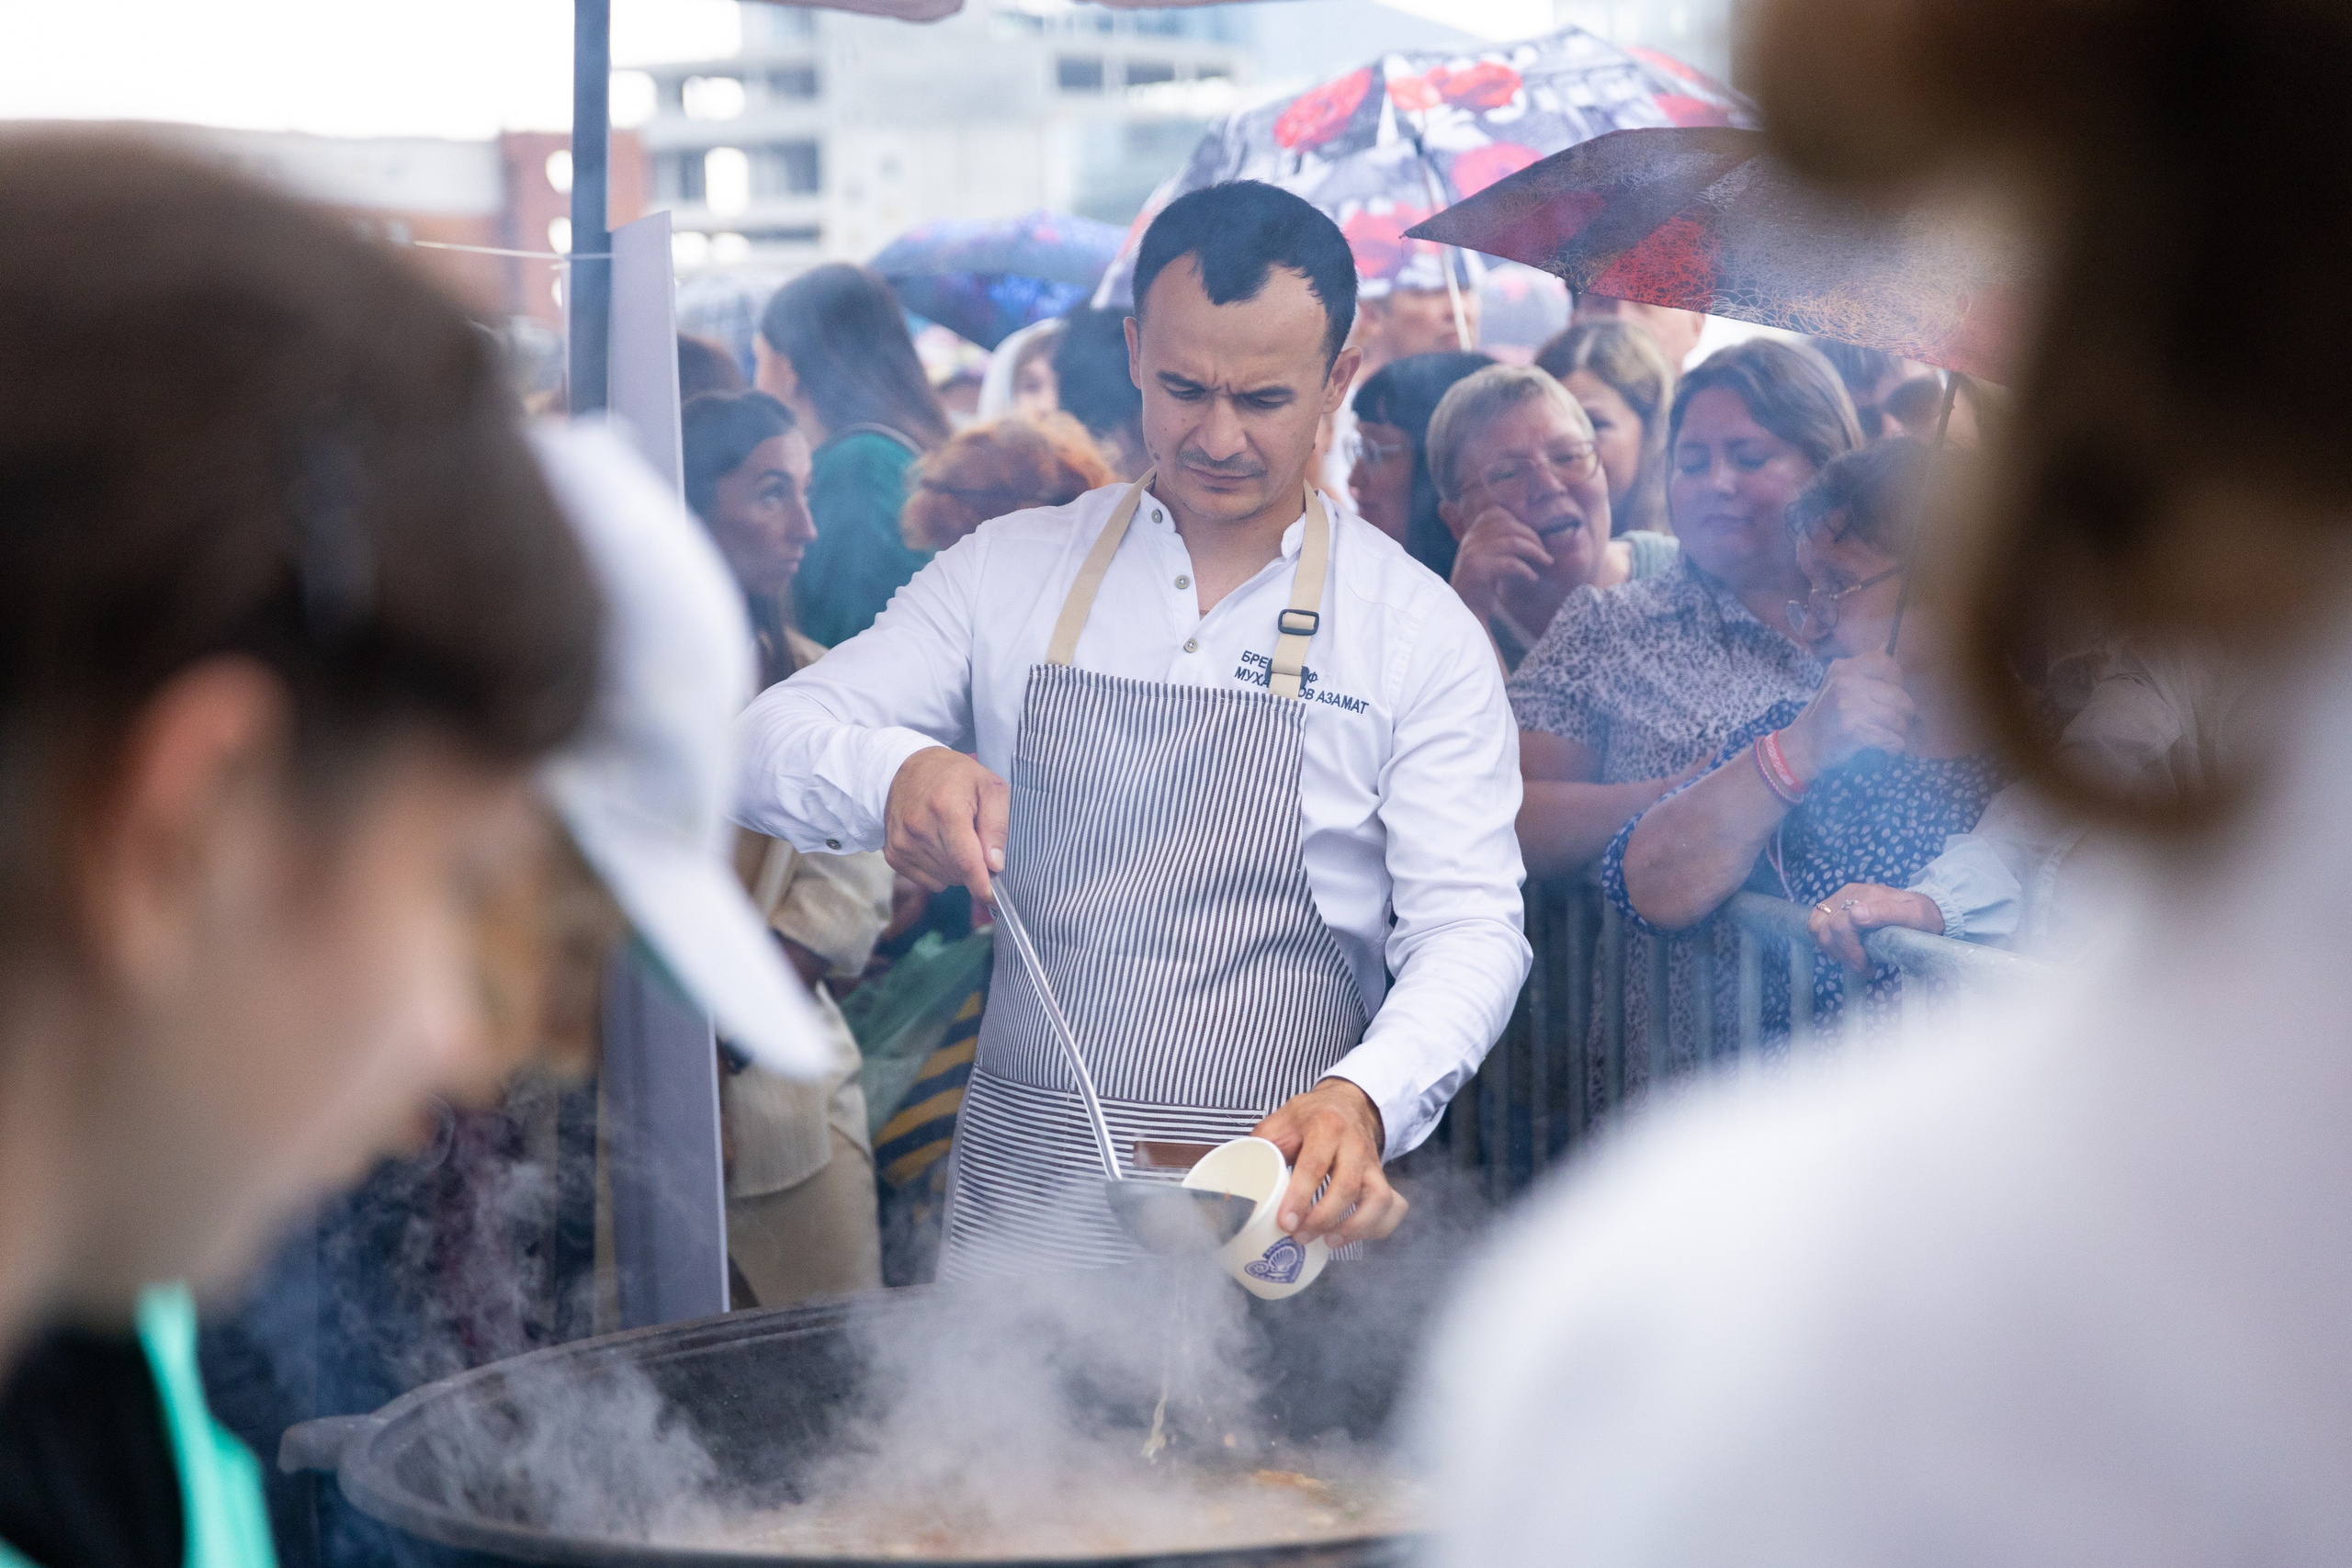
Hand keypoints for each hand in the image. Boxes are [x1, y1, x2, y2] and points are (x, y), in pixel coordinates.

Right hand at [883, 747, 1008, 910]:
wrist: (908, 767)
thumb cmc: (956, 777)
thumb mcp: (990, 787)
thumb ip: (997, 826)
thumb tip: (995, 865)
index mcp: (946, 808)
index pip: (966, 860)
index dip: (981, 885)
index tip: (993, 900)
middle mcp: (918, 827)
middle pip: (957, 872)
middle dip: (974, 866)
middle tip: (975, 840)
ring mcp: (902, 842)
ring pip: (943, 879)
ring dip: (956, 868)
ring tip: (954, 837)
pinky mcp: (893, 853)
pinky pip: (927, 881)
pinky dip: (939, 870)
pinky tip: (938, 844)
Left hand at [1250, 1079, 1405, 1245]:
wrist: (1347, 1102)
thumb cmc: (1308, 1117)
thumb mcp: (1280, 1121)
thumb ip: (1261, 1147)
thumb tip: (1233, 1184)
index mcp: (1325, 1125)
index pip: (1314, 1165)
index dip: (1299, 1197)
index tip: (1285, 1222)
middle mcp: (1355, 1144)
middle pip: (1347, 1186)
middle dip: (1322, 1218)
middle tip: (1299, 1237)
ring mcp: (1373, 1163)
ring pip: (1378, 1198)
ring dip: (1355, 1227)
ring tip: (1329, 1242)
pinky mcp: (1382, 1178)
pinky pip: (1394, 1205)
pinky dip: (1380, 1227)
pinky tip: (1357, 1237)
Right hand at [1448, 505, 1550, 621]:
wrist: (1464, 613)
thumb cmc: (1481, 588)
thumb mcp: (1488, 559)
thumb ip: (1500, 543)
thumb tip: (1530, 533)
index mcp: (1472, 535)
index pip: (1497, 513)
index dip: (1519, 523)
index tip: (1534, 539)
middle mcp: (1470, 540)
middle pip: (1509, 526)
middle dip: (1533, 538)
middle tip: (1545, 554)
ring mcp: (1472, 554)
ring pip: (1513, 542)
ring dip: (1535, 552)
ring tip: (1547, 562)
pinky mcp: (1478, 570)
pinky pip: (1510, 563)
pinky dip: (1526, 570)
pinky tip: (1533, 578)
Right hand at [1777, 653, 1914, 776]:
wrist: (1803, 745)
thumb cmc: (1826, 714)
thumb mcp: (1840, 683)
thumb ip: (1867, 667)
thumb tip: (1892, 644)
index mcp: (1844, 669)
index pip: (1885, 662)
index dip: (1896, 678)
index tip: (1890, 691)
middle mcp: (1846, 684)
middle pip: (1898, 695)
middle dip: (1904, 712)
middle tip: (1896, 720)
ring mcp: (1849, 707)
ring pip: (1898, 719)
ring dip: (1900, 731)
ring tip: (1890, 734)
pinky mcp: (1854, 731)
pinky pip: (1892, 739)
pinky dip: (1894, 746)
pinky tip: (1888, 748)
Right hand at [1805, 882, 1943, 969]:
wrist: (1922, 909)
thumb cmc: (1919, 916)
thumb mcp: (1912, 915)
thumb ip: (1885, 914)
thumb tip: (1855, 915)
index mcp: (1864, 895)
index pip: (1839, 925)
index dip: (1849, 950)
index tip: (1867, 965)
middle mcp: (1846, 894)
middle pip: (1824, 928)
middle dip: (1842, 953)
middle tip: (1864, 967)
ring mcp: (1838, 899)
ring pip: (1815, 927)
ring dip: (1832, 949)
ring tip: (1855, 959)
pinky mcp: (1833, 907)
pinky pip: (1817, 926)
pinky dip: (1828, 943)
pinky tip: (1847, 951)